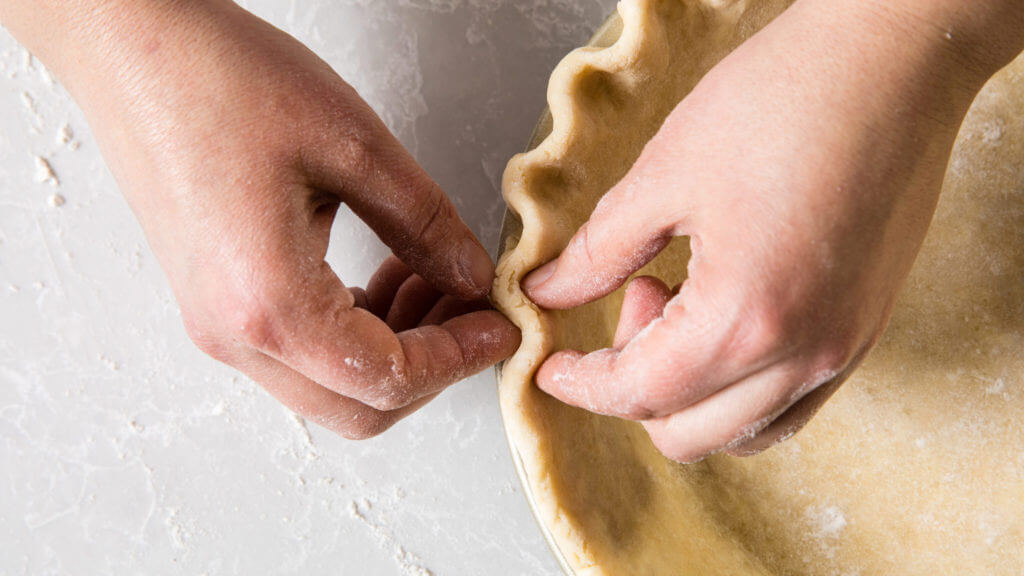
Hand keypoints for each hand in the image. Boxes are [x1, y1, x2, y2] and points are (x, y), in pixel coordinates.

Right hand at [3, 1, 518, 436]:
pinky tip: (387, 276)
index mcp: (269, 302)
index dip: (459, 358)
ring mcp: (217, 325)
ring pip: (330, 387)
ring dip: (395, 351)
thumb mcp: (355, 146)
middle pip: (358, 407)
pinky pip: (299, 353)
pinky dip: (355, 333)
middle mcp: (235, 334)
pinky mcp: (216, 304)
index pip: (388, 376)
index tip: (502, 328)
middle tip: (474, 310)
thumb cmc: (224, 81)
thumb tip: (473, 278)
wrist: (131, 48)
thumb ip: (426, 225)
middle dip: (432, 368)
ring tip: (434, 279)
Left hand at [523, 0, 1022, 460]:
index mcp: (746, 319)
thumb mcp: (665, 175)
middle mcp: (804, 353)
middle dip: (633, 386)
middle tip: (630, 298)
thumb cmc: (784, 101)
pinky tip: (723, 311)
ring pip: (741, 430)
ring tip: (679, 300)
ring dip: (688, 391)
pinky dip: (738, 385)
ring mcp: (844, 349)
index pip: (641, 393)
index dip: (583, 385)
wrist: (890, 61)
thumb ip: (599, 252)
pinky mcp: (864, 330)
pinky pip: (789, 402)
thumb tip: (549, 293)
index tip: (551, 367)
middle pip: (688, 431)